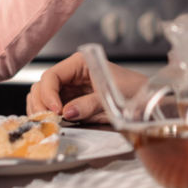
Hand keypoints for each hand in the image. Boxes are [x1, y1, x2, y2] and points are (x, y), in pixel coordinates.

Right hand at [26, 52, 146, 123]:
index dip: (49, 94)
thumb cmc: (133, 92)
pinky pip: (51, 107)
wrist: (146, 101)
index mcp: (80, 63)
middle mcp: (71, 74)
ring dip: (41, 110)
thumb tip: (67, 112)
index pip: (52, 76)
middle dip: (41, 104)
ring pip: (42, 96)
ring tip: (49, 124)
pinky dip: (47, 116)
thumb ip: (89, 104)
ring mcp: (69, 88)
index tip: (56, 111)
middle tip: (48, 122)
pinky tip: (52, 124)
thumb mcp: (112, 98)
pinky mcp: (71, 102)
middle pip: (42, 86)